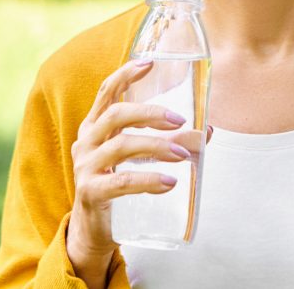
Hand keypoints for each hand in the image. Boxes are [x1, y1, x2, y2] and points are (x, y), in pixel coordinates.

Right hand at [66, 58, 210, 285]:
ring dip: (156, 146)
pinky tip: (169, 182)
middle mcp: (86, 142)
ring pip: (121, 146)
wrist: (94, 231)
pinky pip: (120, 181)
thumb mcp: (137, 160)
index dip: (126, 75)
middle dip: (150, 113)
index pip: (106, 92)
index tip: (150, 63)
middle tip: (180, 120)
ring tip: (184, 154)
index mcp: (94, 127)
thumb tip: (208, 130)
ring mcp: (85, 167)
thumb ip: (167, 142)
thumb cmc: (118, 187)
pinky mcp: (91, 192)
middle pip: (115, 115)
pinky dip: (148, 180)